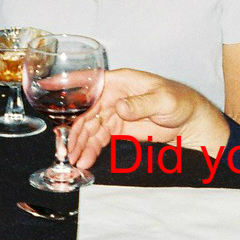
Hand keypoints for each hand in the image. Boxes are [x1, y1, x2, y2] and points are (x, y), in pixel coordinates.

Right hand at [68, 69, 228, 168]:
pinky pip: (98, 139)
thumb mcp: (164, 100)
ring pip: (89, 128)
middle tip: (67, 149)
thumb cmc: (180, 101)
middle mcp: (113, 95)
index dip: (69, 81)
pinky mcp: (117, 129)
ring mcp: (113, 113)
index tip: (49, 85)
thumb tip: (120, 107)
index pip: (91, 79)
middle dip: (74, 130)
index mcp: (122, 81)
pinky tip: (84, 160)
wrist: (190, 122)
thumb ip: (142, 104)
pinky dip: (89, 149)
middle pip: (85, 111)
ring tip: (75, 161)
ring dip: (80, 144)